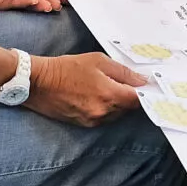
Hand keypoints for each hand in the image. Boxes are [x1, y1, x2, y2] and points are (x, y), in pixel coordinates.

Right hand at [25, 52, 147, 126]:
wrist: (38, 83)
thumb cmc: (67, 68)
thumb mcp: (98, 61)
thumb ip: (123, 72)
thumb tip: (142, 80)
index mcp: (109, 95)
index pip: (138, 100)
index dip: (145, 93)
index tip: (148, 87)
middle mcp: (103, 112)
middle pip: (128, 108)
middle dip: (130, 96)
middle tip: (126, 83)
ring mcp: (92, 120)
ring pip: (116, 114)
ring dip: (117, 104)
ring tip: (106, 87)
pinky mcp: (83, 124)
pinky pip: (103, 118)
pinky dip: (105, 109)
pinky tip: (96, 95)